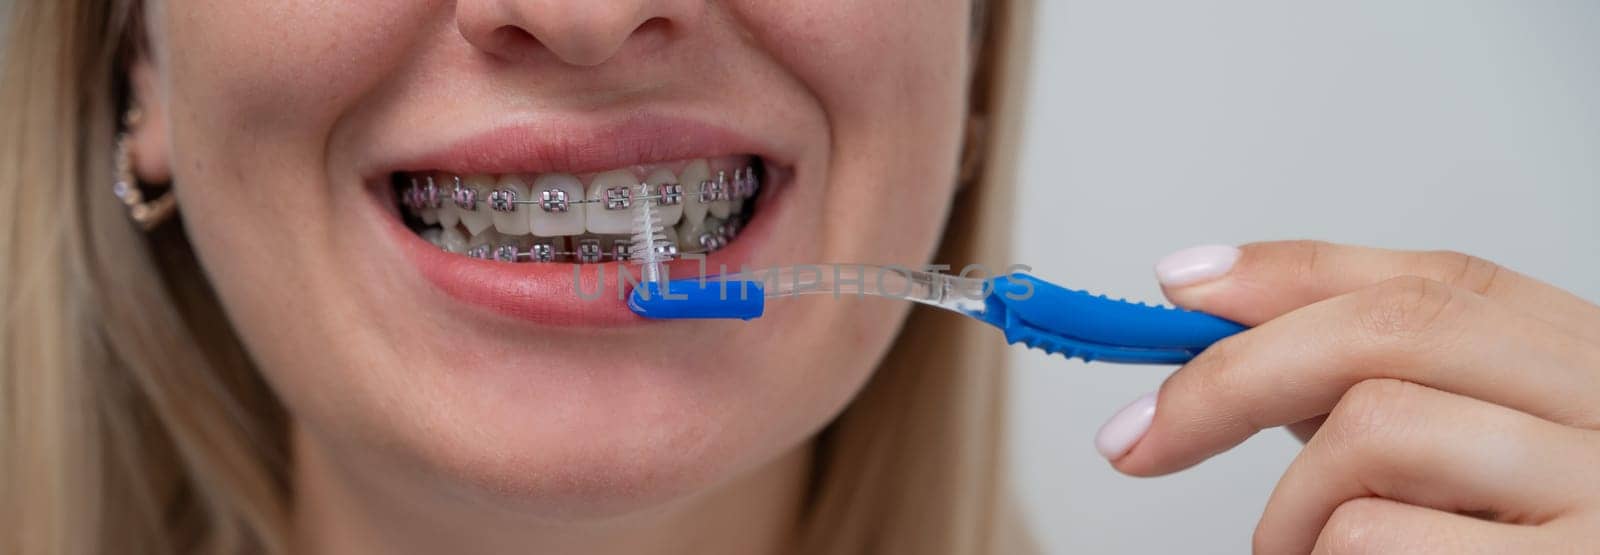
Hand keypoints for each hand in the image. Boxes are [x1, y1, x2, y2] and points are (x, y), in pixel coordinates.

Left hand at [1094, 241, 1599, 553]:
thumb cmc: (1525, 552)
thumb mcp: (1467, 458)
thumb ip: (1375, 386)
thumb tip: (1220, 315)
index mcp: (1587, 367)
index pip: (1436, 279)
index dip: (1290, 274)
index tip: (1179, 288)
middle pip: (1391, 329)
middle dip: (1232, 375)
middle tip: (1135, 440)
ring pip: (1372, 430)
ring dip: (1291, 510)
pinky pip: (1373, 536)